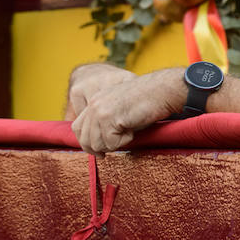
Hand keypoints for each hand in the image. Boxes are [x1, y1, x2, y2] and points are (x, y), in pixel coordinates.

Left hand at [70, 67, 185, 154]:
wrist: (162, 89)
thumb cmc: (148, 100)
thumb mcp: (120, 109)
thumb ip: (106, 121)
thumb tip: (98, 145)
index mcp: (94, 100)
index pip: (77, 128)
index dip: (88, 143)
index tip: (101, 150)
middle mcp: (93, 105)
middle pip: (84, 140)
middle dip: (100, 148)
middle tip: (116, 144)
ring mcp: (100, 111)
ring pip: (97, 144)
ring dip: (115, 143)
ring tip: (129, 130)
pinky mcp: (110, 118)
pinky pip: (111, 143)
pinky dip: (125, 140)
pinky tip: (134, 127)